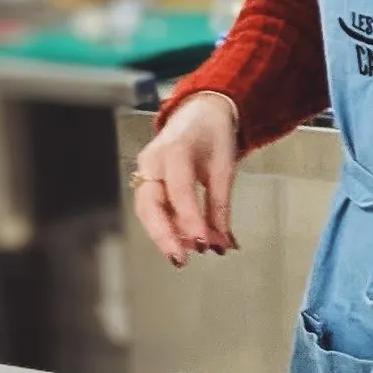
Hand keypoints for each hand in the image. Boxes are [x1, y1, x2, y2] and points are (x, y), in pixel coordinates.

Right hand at [131, 92, 239, 266]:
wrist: (199, 113)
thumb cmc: (213, 135)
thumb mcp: (225, 166)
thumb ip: (220, 206)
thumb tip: (222, 244)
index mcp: (176, 149)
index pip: (180, 191)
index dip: (190, 220)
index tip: (203, 243)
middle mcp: (153, 161)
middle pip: (149, 205)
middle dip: (163, 235)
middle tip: (181, 260)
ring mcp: (146, 171)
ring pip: (147, 211)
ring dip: (165, 235)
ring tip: (187, 253)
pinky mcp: (146, 181)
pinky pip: (152, 208)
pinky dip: (167, 227)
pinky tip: (184, 240)